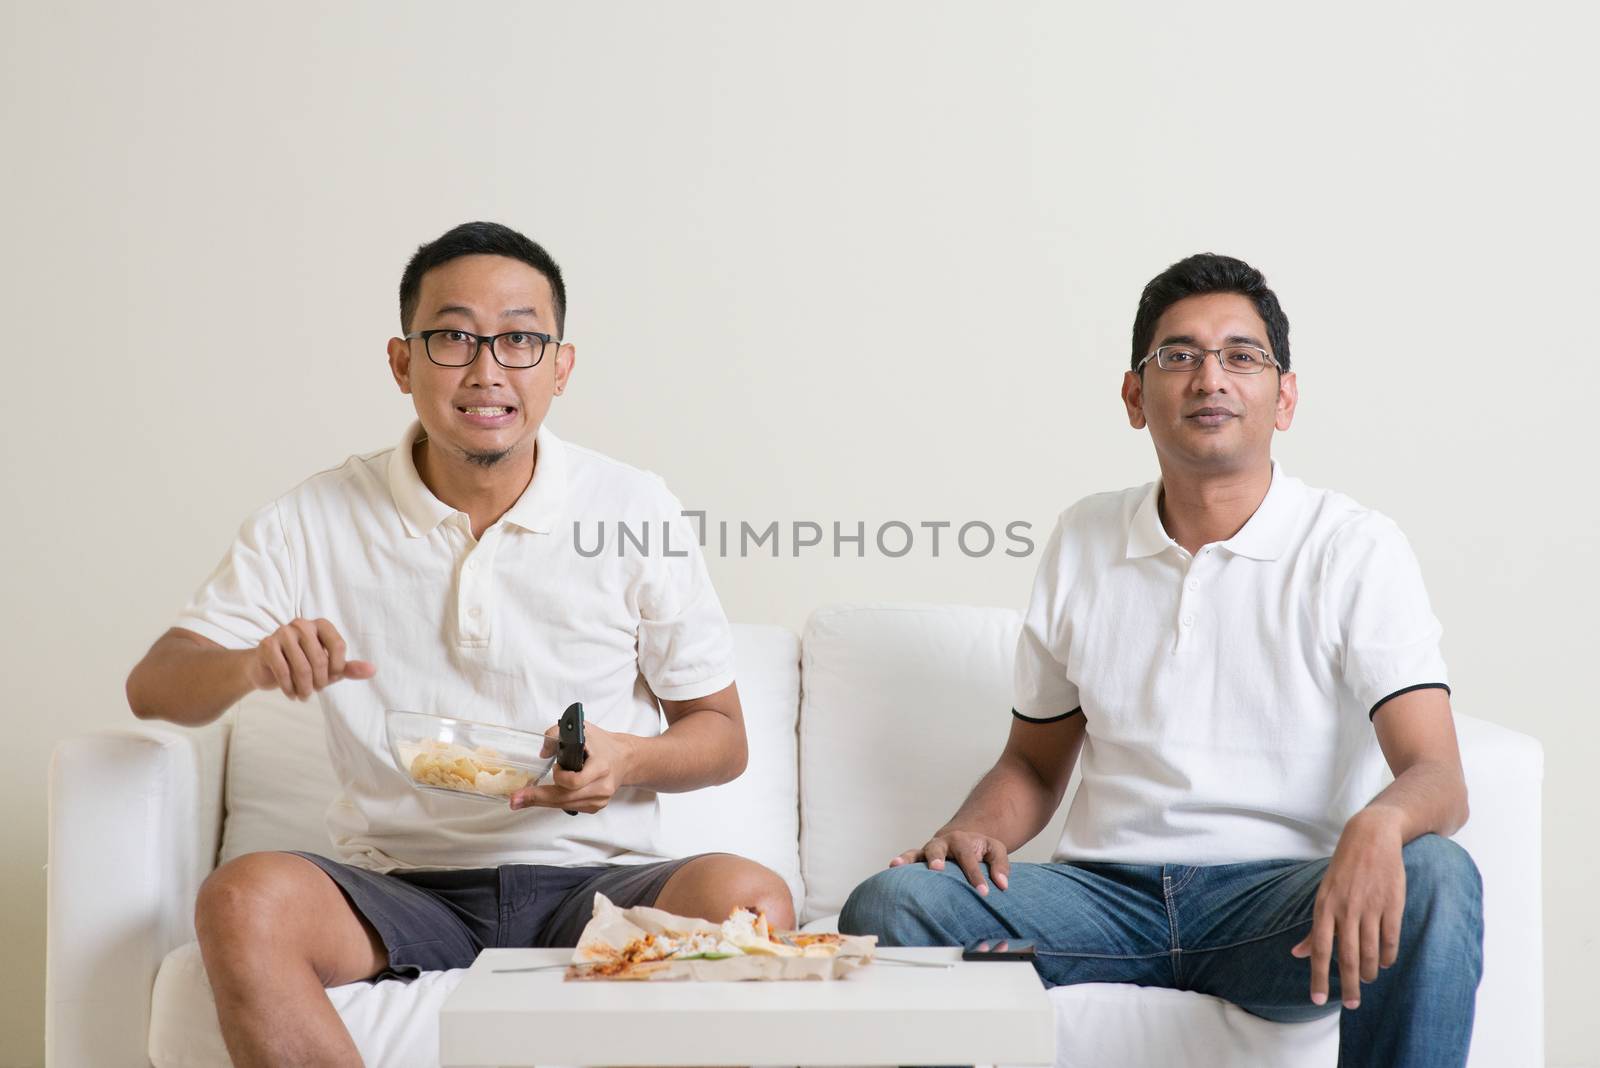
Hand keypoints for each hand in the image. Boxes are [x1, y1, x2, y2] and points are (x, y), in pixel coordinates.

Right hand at [245, 618, 375, 700]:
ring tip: (304, 695)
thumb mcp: (329, 667)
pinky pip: (283, 671)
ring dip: (304, 688)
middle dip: (320, 682)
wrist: (266, 668)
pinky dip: (289, 688)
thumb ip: (349, 668)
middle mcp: (302, 623)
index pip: (338, 646)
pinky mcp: (267, 644)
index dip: (337, 668)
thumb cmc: (303, 665)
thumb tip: (373, 670)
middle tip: (314, 691)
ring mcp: (283, 632)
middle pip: (321, 659)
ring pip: (303, 668)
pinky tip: (291, 693)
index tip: (331, 678)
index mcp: (321, 624)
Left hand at [508, 722, 634, 813]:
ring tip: (523, 799)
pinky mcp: (596, 806)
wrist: (624, 759)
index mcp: (601, 767)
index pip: (575, 781)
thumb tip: (542, 752)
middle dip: (538, 798)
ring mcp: (600, 800)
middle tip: (515, 800)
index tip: (554, 767)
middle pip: (565, 798)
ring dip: (543, 801)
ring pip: (565, 805)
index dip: (561, 776)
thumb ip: (558, 734)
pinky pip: (571, 807)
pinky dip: (556, 801)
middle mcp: (602, 787)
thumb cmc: (602, 744)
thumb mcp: (583, 729)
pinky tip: (546, 796)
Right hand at [890, 830, 1009, 895]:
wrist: (963, 840)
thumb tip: (1002, 884)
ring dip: (909, 859)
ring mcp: (929, 850)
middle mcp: (943, 843)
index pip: (969, 859)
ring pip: (918, 853)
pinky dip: (900, 861)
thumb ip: (1000, 865)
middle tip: (938, 868)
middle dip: (937, 859)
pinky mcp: (920, 858)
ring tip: (898, 865)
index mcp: (962, 841)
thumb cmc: (980, 849)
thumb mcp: (995, 850)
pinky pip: (908, 858)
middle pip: (938, 849)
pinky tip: (892, 867)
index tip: (983, 892)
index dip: (976, 876)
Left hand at [1291, 807, 1406, 1008]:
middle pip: (1347, 957)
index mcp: (1324, 907)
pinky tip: (1385, 963)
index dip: (1318, 976)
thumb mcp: (1322, 894)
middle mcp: (1345, 910)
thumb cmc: (1343, 870)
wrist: (1370, 838)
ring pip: (1371, 952)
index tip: (1317, 1000)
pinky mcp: (1392, 905)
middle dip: (1348, 985)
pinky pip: (1390, 939)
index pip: (1319, 949)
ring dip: (1369, 972)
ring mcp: (1370, 907)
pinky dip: (1388, 956)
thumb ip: (1314, 927)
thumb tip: (1297, 954)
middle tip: (1351, 1005)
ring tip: (1367, 980)